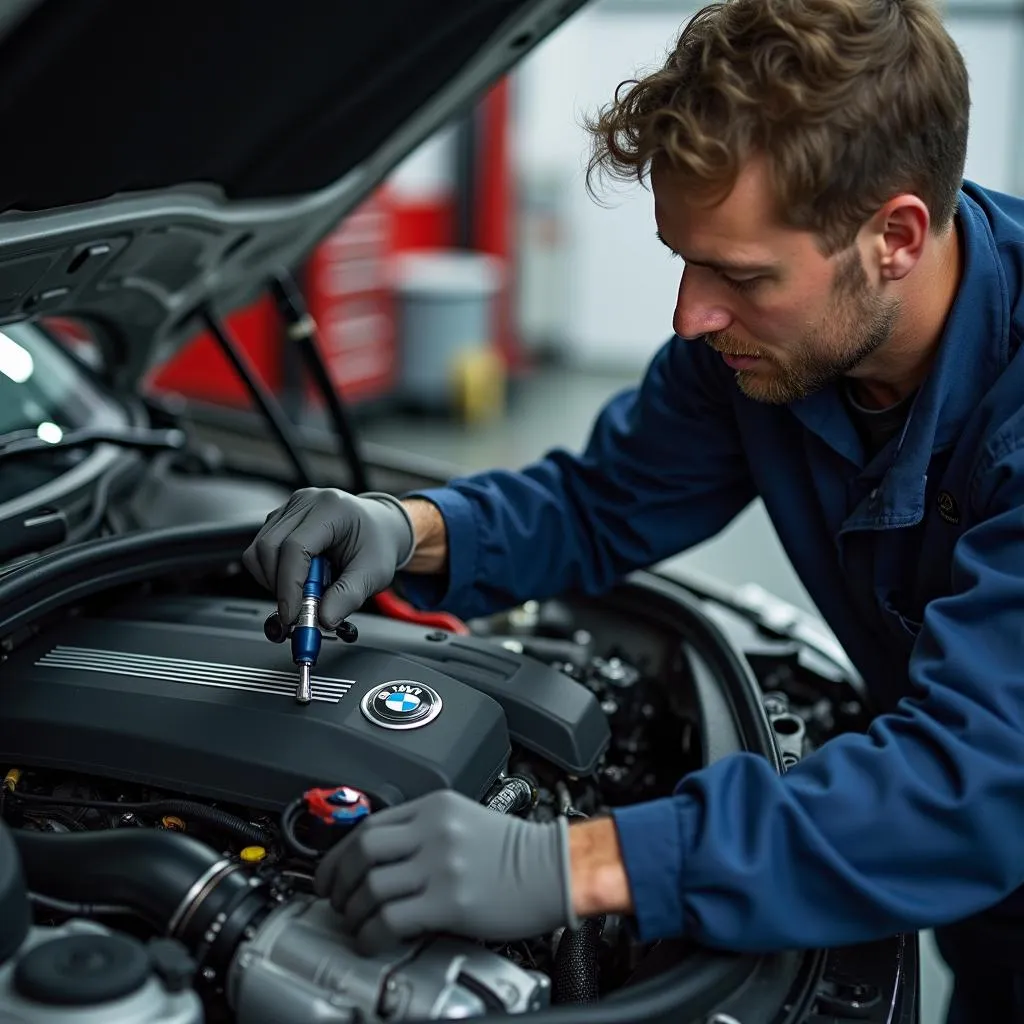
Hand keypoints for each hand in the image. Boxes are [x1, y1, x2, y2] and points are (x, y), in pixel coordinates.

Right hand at [243, 488, 414, 627]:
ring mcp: (289, 508)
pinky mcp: (280, 519)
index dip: (289, 585)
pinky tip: (298, 579)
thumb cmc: (377, 545)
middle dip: (278, 586)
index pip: (295, 547)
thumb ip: (348, 596)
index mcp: (331, 509)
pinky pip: (260, 552)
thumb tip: (323, 619)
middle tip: (298, 611)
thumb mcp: (374, 574)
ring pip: (257, 551)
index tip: (292, 615)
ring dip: (273, 582)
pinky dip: (272, 574)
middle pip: (268, 547)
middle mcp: (305, 502)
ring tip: (304, 592)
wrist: (379, 528)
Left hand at [314, 790, 578, 955]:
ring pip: (371, 886)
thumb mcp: (464, 820)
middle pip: (362, 851)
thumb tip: (381, 860)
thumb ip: (424, 830)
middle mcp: (435, 831)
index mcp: (435, 807)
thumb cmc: (516, 851)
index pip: (369, 825)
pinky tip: (372, 941)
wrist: (556, 870)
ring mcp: (441, 865)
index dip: (339, 854)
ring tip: (355, 923)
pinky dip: (371, 934)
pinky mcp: (450, 901)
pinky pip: (391, 918)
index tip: (330, 873)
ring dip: (352, 911)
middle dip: (336, 880)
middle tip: (334, 900)